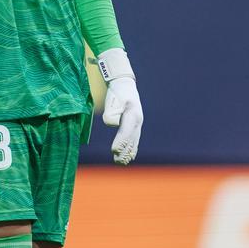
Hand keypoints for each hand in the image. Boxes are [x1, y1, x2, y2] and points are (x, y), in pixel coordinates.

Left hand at [97, 49, 142, 164]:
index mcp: (132, 114)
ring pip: (133, 140)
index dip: (120, 141)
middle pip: (130, 138)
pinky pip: (135, 139)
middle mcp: (137, 120)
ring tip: (122, 163)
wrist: (125, 85)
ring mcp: (138, 123)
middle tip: (117, 161)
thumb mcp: (112, 100)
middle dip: (124, 151)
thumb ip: (110, 113)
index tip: (114, 150)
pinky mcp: (135, 125)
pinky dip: (132, 148)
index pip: (125, 131)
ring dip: (128, 152)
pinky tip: (130, 157)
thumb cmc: (116, 92)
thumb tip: (111, 124)